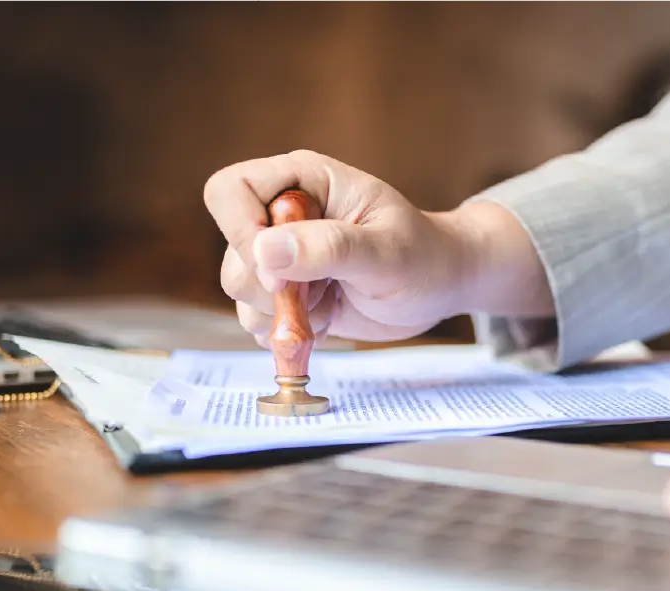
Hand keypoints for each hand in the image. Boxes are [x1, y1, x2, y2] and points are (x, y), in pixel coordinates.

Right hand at [203, 151, 550, 346]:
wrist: (439, 285)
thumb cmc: (423, 256)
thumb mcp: (386, 252)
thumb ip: (330, 247)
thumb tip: (265, 250)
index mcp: (303, 181)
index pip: (230, 192)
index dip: (242, 233)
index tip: (280, 272)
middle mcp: (282, 214)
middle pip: (232, 248)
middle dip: (267, 285)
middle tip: (319, 294)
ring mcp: (281, 255)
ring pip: (239, 288)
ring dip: (279, 312)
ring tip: (329, 305)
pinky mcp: (286, 292)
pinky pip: (255, 318)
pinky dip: (286, 331)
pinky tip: (326, 318)